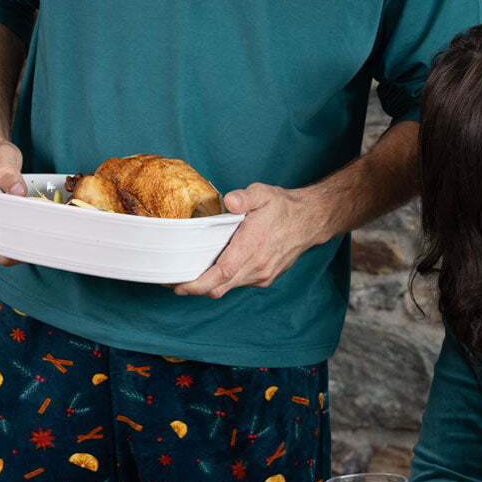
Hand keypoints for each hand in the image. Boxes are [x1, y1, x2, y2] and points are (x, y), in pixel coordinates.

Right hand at [0, 137, 25, 266]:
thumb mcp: (1, 158)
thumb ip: (7, 172)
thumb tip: (17, 191)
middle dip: (5, 253)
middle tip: (26, 257)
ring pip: (6, 237)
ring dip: (18, 247)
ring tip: (37, 253)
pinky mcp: (11, 213)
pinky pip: (16, 229)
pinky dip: (26, 236)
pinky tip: (41, 239)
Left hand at [174, 181, 324, 298]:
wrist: (310, 221)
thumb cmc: (284, 208)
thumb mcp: (263, 193)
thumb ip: (245, 197)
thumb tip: (230, 201)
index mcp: (253, 246)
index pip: (221, 273)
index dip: (197, 283)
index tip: (177, 285)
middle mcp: (257, 266)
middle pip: (219, 287)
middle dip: (194, 288)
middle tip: (171, 281)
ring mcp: (261, 275)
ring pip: (227, 288)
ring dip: (207, 285)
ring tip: (187, 275)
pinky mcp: (264, 278)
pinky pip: (237, 284)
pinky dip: (221, 281)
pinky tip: (211, 270)